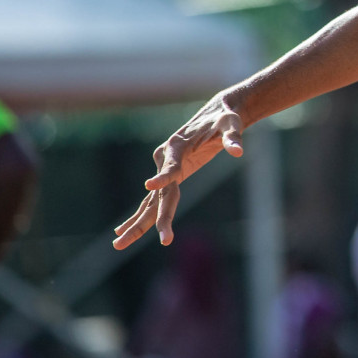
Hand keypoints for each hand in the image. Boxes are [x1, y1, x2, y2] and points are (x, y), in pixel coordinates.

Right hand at [113, 94, 244, 249]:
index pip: (171, 166)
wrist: (215, 113)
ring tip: (118, 244)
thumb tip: (238, 151)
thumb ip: (233, 137)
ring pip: (150, 200)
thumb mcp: (230, 124)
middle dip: (147, 218)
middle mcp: (165, 158)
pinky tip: (123, 229)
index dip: (163, 177)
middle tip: (125, 241)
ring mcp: (163, 167)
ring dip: (136, 223)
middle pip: (157, 193)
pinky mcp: (169, 175)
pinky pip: (153, 199)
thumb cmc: (224, 119)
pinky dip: (141, 214)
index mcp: (178, 145)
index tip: (149, 187)